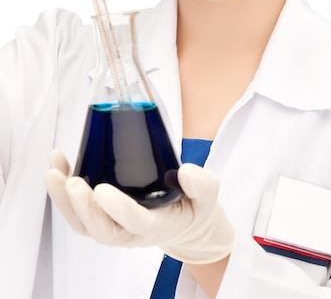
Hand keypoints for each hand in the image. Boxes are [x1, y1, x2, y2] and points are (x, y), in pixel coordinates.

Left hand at [46, 150, 234, 263]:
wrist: (187, 221)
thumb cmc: (196, 204)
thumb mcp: (208, 192)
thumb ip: (201, 183)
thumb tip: (186, 171)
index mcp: (158, 226)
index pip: (135, 221)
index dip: (117, 209)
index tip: (102, 189)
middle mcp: (131, 232)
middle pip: (101, 229)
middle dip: (82, 207)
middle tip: (72, 181)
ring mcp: (115, 226)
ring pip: (84, 224)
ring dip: (64, 201)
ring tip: (53, 172)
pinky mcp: (104, 217)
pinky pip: (79, 213)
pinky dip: (64, 193)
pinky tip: (58, 167)